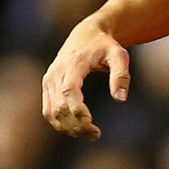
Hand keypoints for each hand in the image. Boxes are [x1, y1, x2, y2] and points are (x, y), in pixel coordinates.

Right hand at [41, 21, 130, 139]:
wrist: (86, 34)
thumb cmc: (105, 45)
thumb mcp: (119, 54)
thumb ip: (121, 74)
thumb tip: (120, 99)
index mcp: (72, 64)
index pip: (69, 90)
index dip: (77, 110)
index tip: (91, 124)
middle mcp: (56, 73)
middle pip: (59, 106)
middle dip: (76, 124)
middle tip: (96, 134)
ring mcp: (49, 80)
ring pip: (51, 111)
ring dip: (68, 128)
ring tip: (90, 134)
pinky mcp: (47, 86)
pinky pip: (48, 110)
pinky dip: (60, 123)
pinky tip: (77, 129)